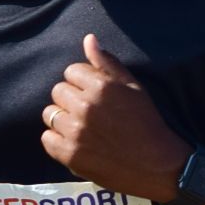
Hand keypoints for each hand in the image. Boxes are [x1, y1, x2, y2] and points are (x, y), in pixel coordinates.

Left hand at [43, 35, 186, 199]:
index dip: (82, 82)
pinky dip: (57, 140)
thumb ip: (108, 63)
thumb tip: (88, 39)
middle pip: (58, 91)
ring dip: (62, 119)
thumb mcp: (133, 88)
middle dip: (70, 99)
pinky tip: (75, 142)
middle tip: (88, 113)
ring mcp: (75, 132)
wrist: (157, 165)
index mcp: (101, 86)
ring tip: (81, 128)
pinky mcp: (70, 155)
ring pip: (50, 114)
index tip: (94, 94)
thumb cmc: (147, 123)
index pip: (71, 71)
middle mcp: (85, 107)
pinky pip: (47, 138)